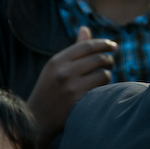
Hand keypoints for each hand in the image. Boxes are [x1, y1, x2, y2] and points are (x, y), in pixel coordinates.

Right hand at [27, 27, 115, 147]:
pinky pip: (102, 88)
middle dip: (109, 60)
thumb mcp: (55, 67)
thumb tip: (85, 28)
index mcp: (57, 60)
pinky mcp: (78, 100)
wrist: (36, 120)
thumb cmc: (49, 90)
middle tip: (110, 64)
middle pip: (98, 58)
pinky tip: (99, 90)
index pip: (87, 45)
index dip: (103, 43)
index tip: (113, 46)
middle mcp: (63, 71)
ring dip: (107, 75)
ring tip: (102, 79)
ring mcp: (71, 86)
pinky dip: (104, 88)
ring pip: (103, 74)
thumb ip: (73, 49)